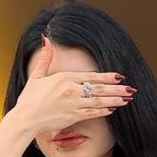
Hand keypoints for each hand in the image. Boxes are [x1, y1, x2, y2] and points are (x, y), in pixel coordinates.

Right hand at [12, 35, 131, 135]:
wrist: (26, 119)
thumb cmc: (29, 99)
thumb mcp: (37, 75)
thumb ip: (46, 57)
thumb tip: (46, 38)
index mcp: (64, 78)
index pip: (91, 76)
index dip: (106, 76)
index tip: (119, 76)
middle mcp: (71, 91)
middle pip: (99, 88)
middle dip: (116, 89)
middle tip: (130, 89)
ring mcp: (73, 105)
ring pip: (99, 101)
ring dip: (114, 100)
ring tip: (126, 99)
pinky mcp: (73, 117)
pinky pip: (92, 113)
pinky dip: (103, 111)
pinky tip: (113, 109)